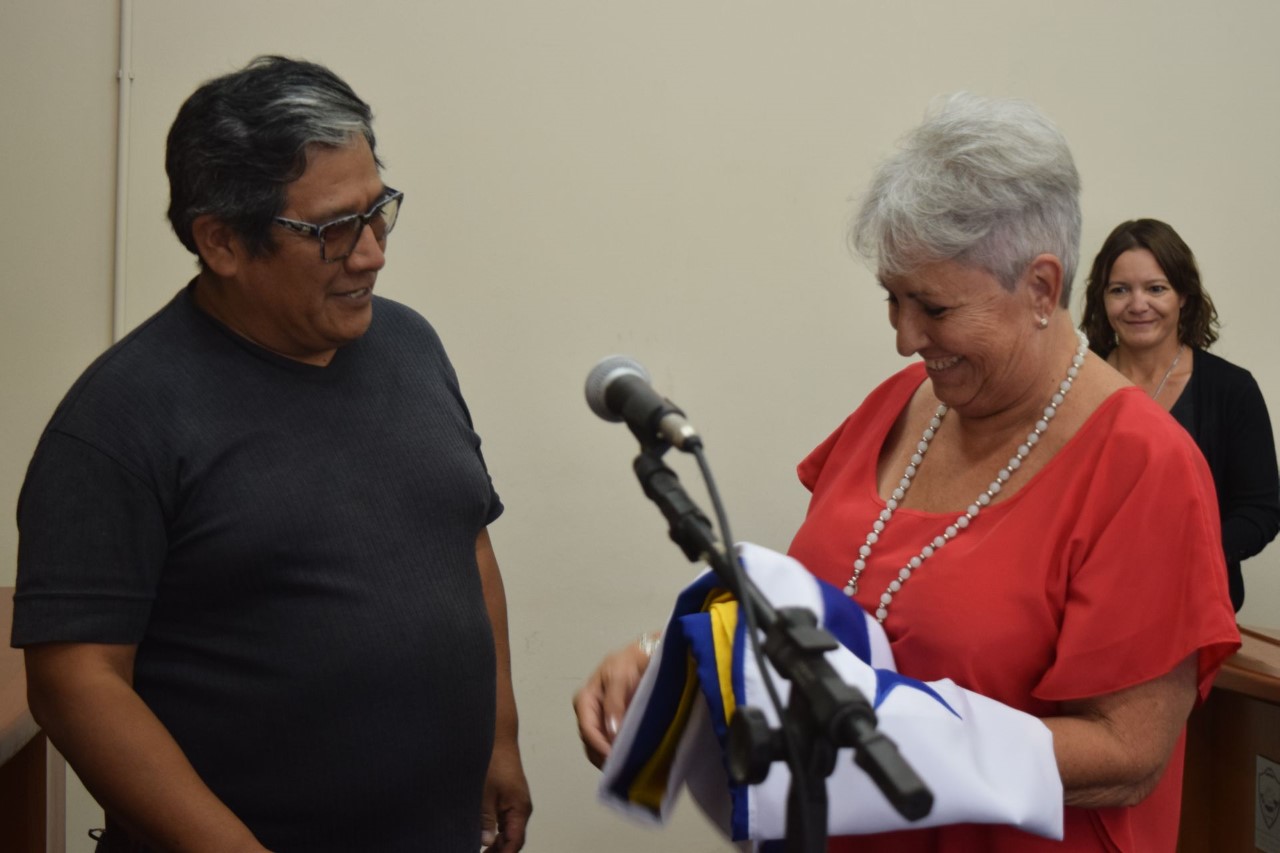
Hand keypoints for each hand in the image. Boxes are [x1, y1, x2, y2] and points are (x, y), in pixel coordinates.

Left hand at [480, 738, 530, 850]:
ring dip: (497, 843)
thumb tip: (485, 841)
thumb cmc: (494, 761)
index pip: (514, 842)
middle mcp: (521, 808)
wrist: (497, 739)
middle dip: (499, 851)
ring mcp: (516, 803)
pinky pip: (506, 821)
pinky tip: (483, 835)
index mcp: (520, 809)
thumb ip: (486, 819)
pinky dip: (497, 832)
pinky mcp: (509, 798)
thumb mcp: (484, 794)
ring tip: (481, 849)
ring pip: (509, 831)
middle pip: (513, 839)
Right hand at [572, 639, 652, 767]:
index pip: (587, 729)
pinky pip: (611, 744)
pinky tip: (630, 760)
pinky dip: (617, 753)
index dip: (599, 746)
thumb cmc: (632, 661)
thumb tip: (611, 733)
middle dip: (604, 756)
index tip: (615, 759)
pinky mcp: (614, 725)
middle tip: (623, 769)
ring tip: (627, 769)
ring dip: (610, 758)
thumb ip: (614, 703)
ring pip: (599, 746)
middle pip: (591, 741)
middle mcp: (589, 713)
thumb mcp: (621, 675)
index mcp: (585, 699)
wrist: (649, 654)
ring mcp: (601, 720)